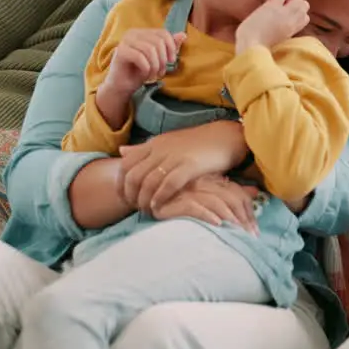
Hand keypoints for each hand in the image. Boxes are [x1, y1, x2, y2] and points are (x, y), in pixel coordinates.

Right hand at [103, 28, 186, 95]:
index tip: (171, 61)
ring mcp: (125, 41)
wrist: (123, 86)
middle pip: (158, 41)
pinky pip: (140, 57)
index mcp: (142, 32)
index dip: (171, 48)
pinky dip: (147, 68)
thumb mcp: (160, 58)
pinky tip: (145, 75)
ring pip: (150, 49)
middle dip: (163, 60)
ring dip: (155, 66)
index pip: (163, 33)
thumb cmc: (141, 71)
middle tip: (161, 72)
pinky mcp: (120, 52)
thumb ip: (170, 46)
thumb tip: (183, 35)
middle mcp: (132, 33)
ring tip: (154, 74)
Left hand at [118, 120, 247, 211]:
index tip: (126, 197)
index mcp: (154, 143)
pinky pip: (169, 184)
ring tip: (149, 210)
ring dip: (145, 200)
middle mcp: (161, 149)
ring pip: (148, 181)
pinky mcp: (190, 165)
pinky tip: (160, 206)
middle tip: (136, 208)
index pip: (126, 164)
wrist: (227, 137)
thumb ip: (145, 149)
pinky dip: (161, 197)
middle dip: (131, 196)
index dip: (121, 183)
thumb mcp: (168, 142)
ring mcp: (175, 157)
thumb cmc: (198, 143)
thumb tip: (122, 152)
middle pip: (134, 175)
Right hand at [151, 175, 259, 234]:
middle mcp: (201, 183)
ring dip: (229, 218)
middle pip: (229, 197)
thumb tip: (256, 191)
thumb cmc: (181, 199)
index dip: (248, 210)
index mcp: (211, 179)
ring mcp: (186, 190)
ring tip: (238, 232)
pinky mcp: (172, 201)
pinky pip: (194, 207)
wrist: (145, 196)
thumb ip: (232, 191)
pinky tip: (217, 225)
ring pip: (215, 201)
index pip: (236, 192)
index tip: (254, 229)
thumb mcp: (208, 194)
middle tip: (250, 236)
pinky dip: (207, 216)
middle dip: (243, 218)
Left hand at [235, 0, 309, 53]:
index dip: (297, 12)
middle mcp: (292, 21)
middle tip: (281, 4)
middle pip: (305, 5)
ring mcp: (284, 13)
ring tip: (275, 2)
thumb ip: (282, 32)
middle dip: (295, 1)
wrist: (250, 46)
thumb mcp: (275, 41)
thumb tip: (280, 26)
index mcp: (293, 31)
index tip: (285, 13)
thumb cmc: (257, 47)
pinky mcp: (273, 7)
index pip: (305, 17)